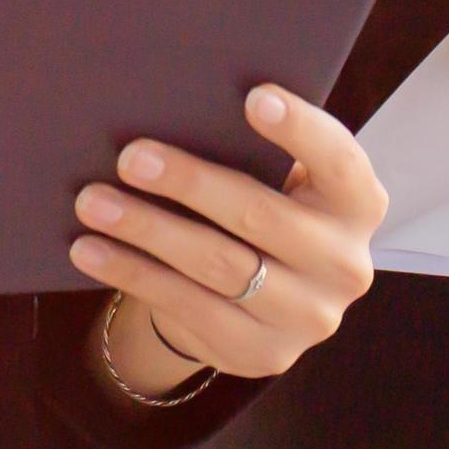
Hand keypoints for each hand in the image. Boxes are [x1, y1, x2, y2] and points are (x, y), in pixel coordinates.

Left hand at [70, 84, 384, 396]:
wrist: (263, 305)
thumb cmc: (261, 213)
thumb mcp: (279, 182)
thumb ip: (253, 152)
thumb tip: (175, 108)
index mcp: (357, 204)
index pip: (339, 160)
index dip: (300, 129)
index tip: (253, 96)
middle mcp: (344, 263)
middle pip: (260, 215)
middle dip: (189, 183)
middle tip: (129, 157)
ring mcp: (309, 316)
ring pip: (216, 265)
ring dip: (147, 230)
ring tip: (93, 203)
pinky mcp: (264, 352)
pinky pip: (187, 306)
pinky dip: (133, 273)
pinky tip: (92, 250)